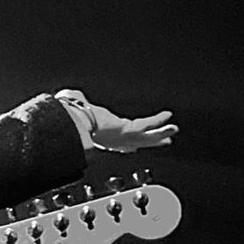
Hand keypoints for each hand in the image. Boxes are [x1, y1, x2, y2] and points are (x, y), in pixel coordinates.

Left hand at [55, 89, 177, 153]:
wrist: (73, 123)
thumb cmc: (70, 118)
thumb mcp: (75, 107)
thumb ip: (76, 101)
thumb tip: (71, 95)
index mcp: (100, 137)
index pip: (118, 144)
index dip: (127, 146)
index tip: (133, 148)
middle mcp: (112, 140)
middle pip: (136, 143)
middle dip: (150, 141)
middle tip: (163, 142)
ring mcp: (122, 138)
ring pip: (146, 137)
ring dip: (161, 133)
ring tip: (173, 130)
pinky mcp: (129, 131)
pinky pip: (147, 124)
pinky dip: (159, 120)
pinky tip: (168, 115)